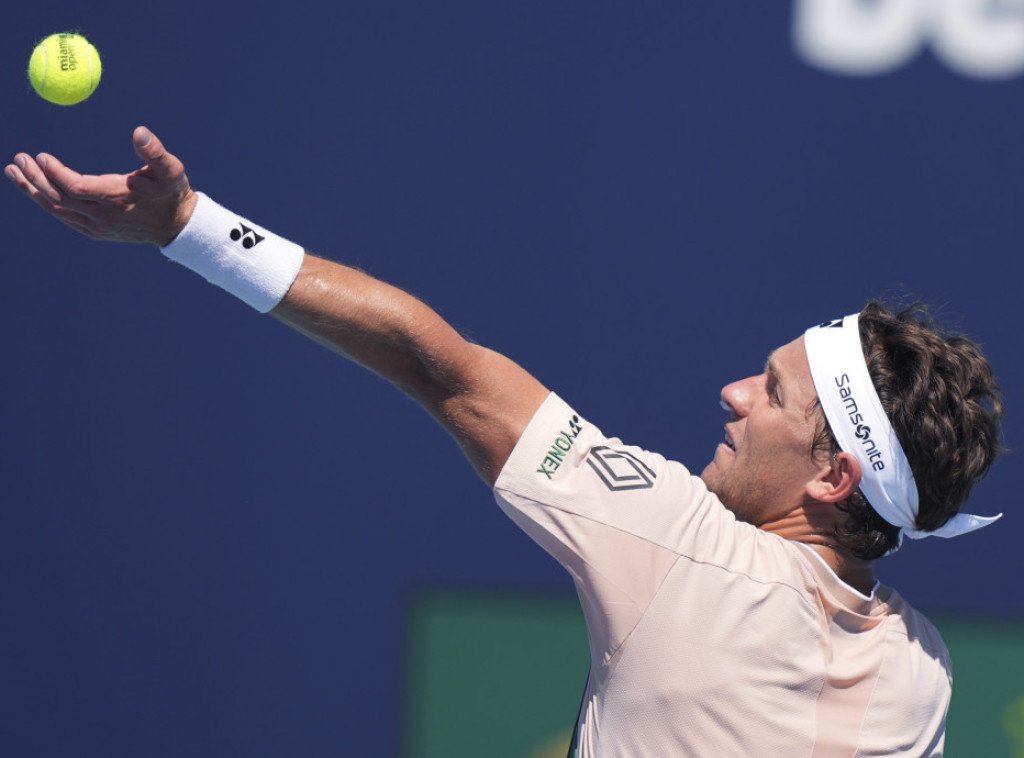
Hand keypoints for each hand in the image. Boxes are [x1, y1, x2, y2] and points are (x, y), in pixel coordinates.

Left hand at [5, 126, 196, 247]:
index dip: (55, 173)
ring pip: (57, 209)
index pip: (75, 187)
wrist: (177, 226)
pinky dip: (47, 202)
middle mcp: (102, 216)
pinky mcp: (94, 231)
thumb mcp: (170, 170)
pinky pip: (64, 216)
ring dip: (33, 191)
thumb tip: (139, 131)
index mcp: (116, 199)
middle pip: (58, 198)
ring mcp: (96, 226)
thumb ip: (155, 152)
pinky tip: (36, 188)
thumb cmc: (172, 193)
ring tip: (14, 172)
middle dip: (35, 178)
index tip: (41, 156)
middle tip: (19, 159)